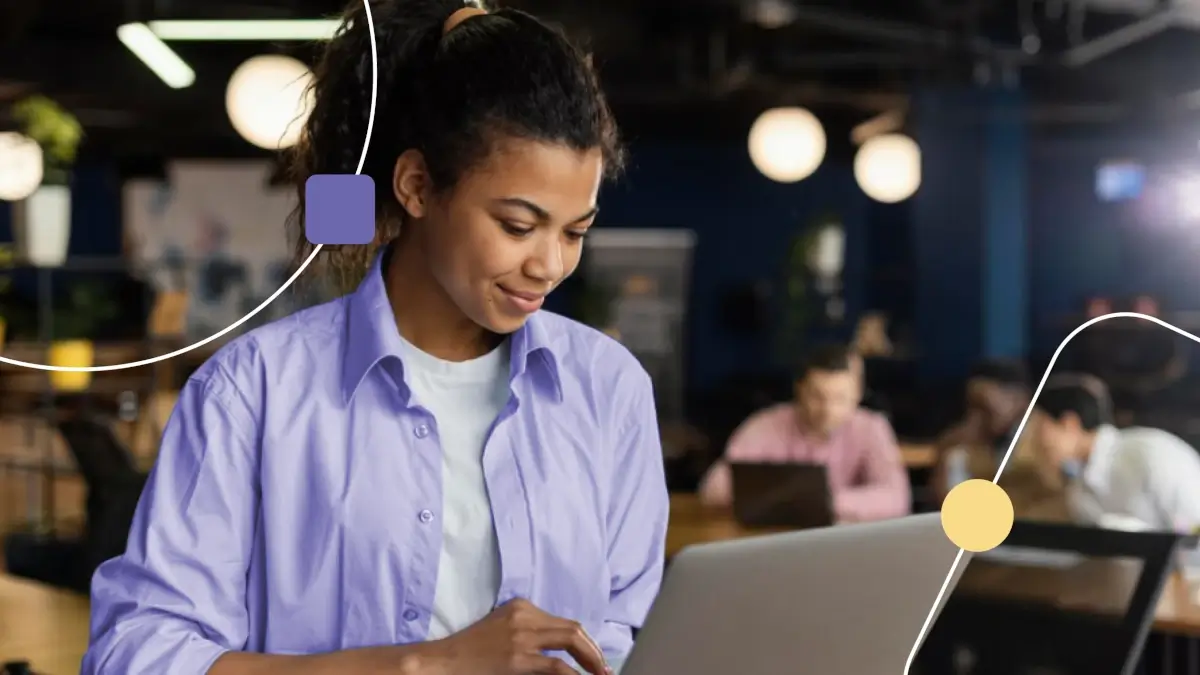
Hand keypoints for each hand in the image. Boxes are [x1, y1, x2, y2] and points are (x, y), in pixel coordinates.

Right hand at [416, 598, 608, 674]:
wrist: (443, 661)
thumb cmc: (470, 650)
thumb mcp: (501, 630)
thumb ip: (528, 633)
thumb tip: (558, 652)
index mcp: (522, 607)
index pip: (563, 623)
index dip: (584, 642)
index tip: (594, 658)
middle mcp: (525, 616)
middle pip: (573, 629)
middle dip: (594, 651)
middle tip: (604, 669)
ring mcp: (521, 636)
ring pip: (571, 641)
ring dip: (591, 661)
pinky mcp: (517, 658)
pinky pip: (556, 666)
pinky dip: (574, 674)